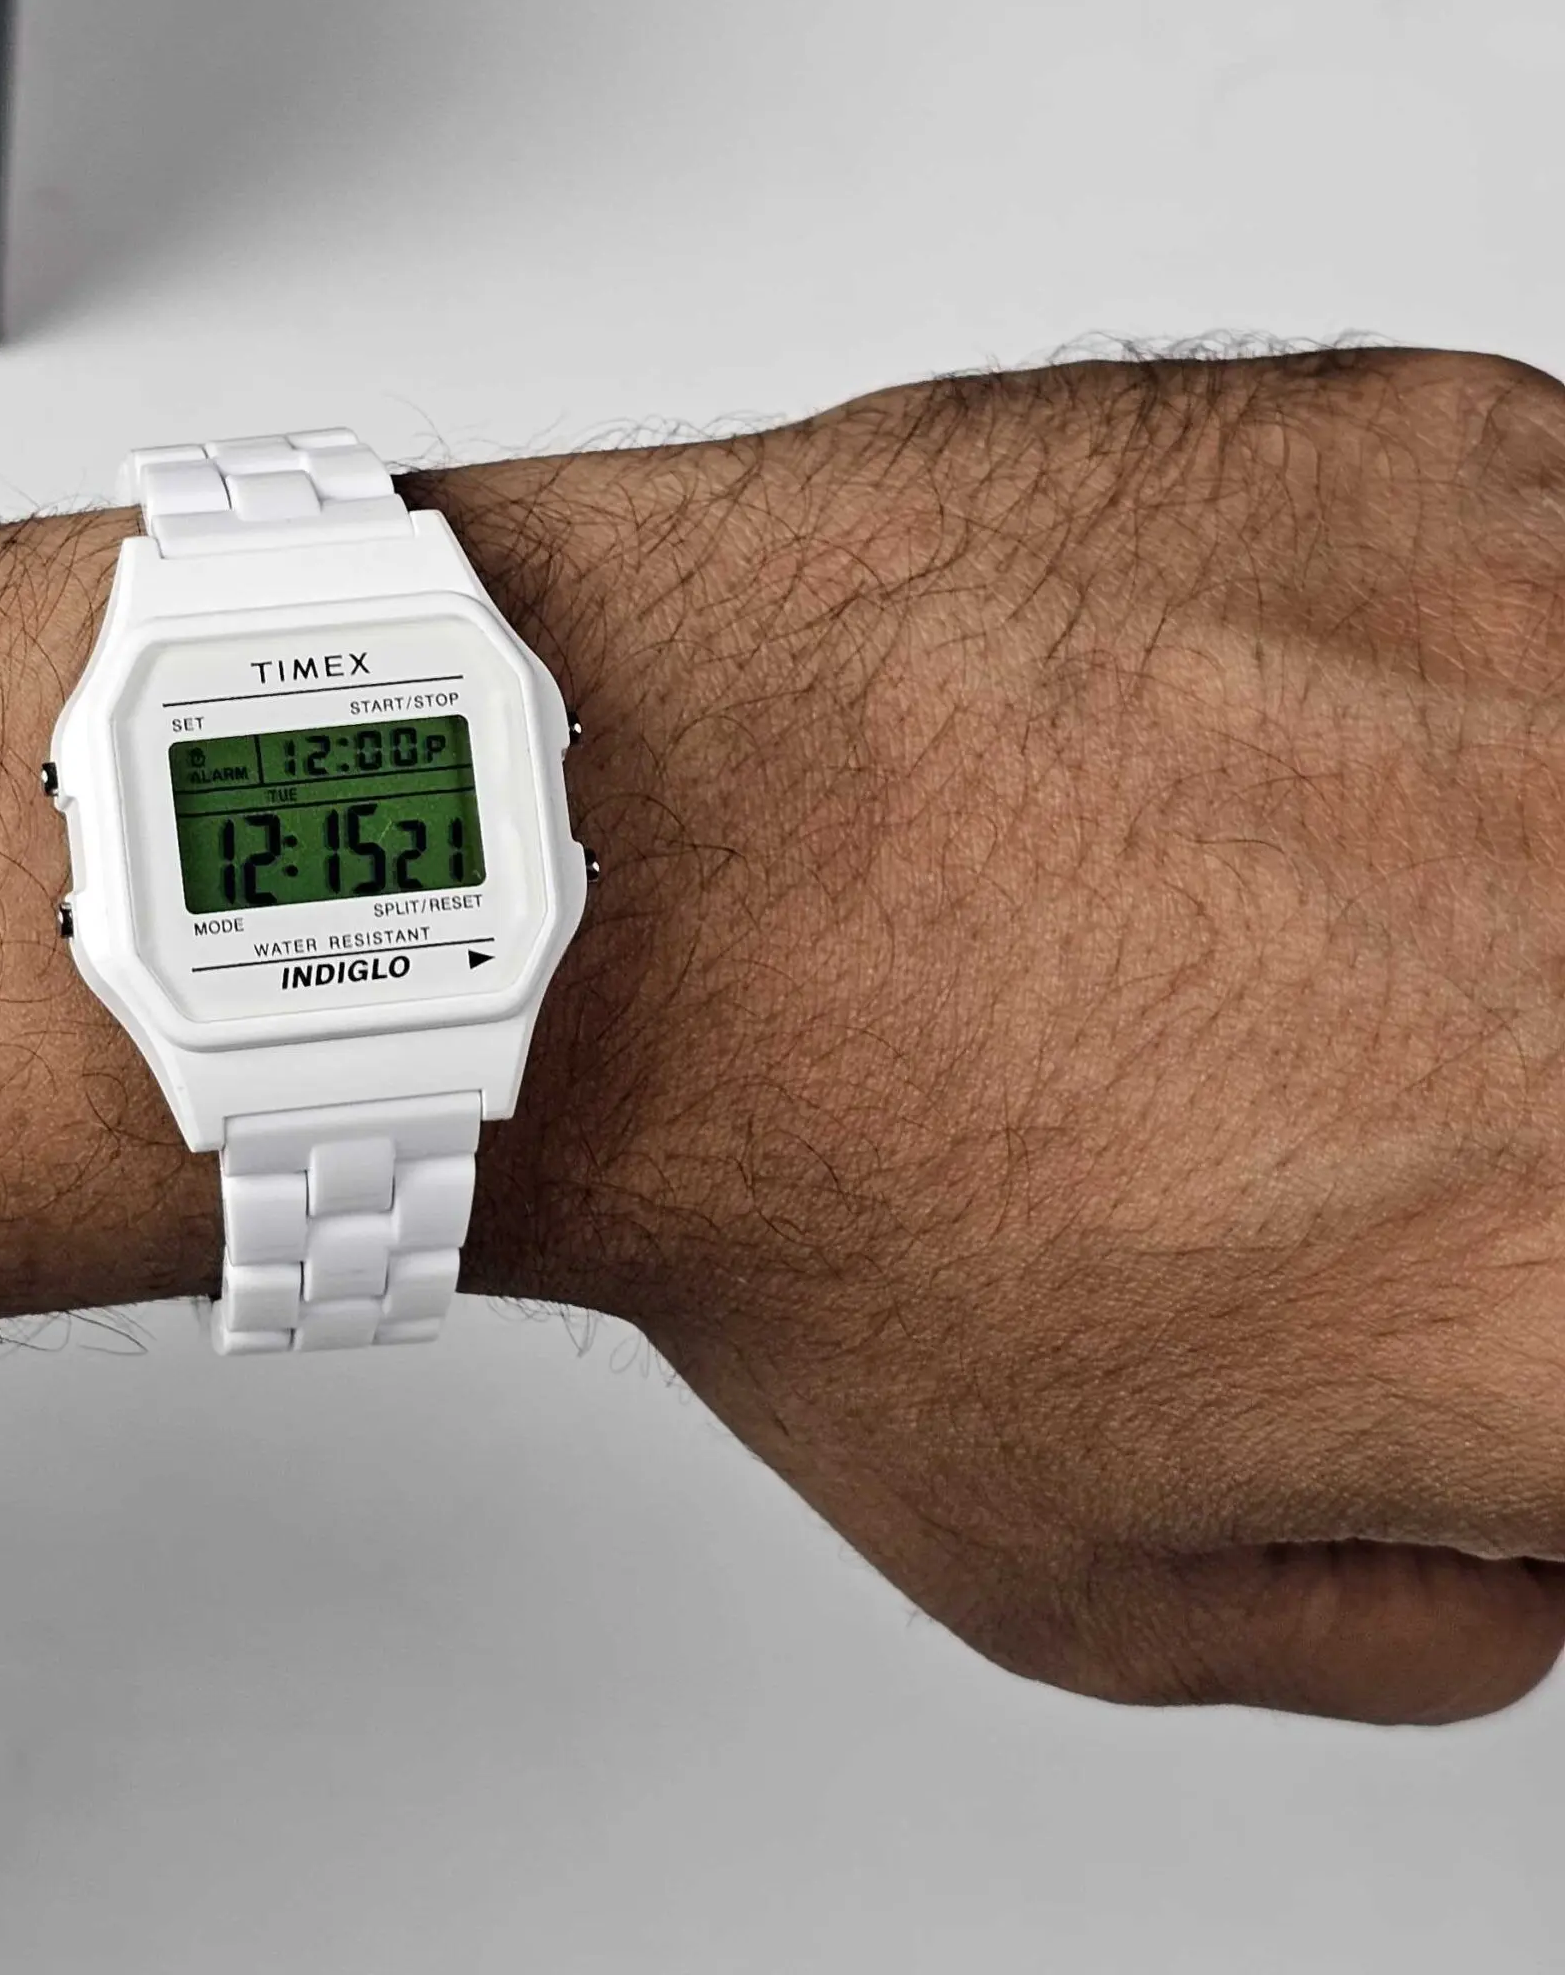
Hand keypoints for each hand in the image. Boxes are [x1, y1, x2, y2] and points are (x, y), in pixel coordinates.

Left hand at [465, 350, 1564, 1723]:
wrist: (602, 856)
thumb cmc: (791, 1162)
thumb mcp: (1093, 1576)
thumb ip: (1414, 1611)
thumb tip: (1520, 1537)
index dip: (1514, 1278)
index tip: (1451, 1230)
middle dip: (1502, 1077)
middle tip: (1348, 1056)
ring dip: (1494, 854)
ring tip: (1284, 886)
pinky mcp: (1465, 461)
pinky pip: (1544, 585)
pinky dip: (1443, 668)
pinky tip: (1249, 730)